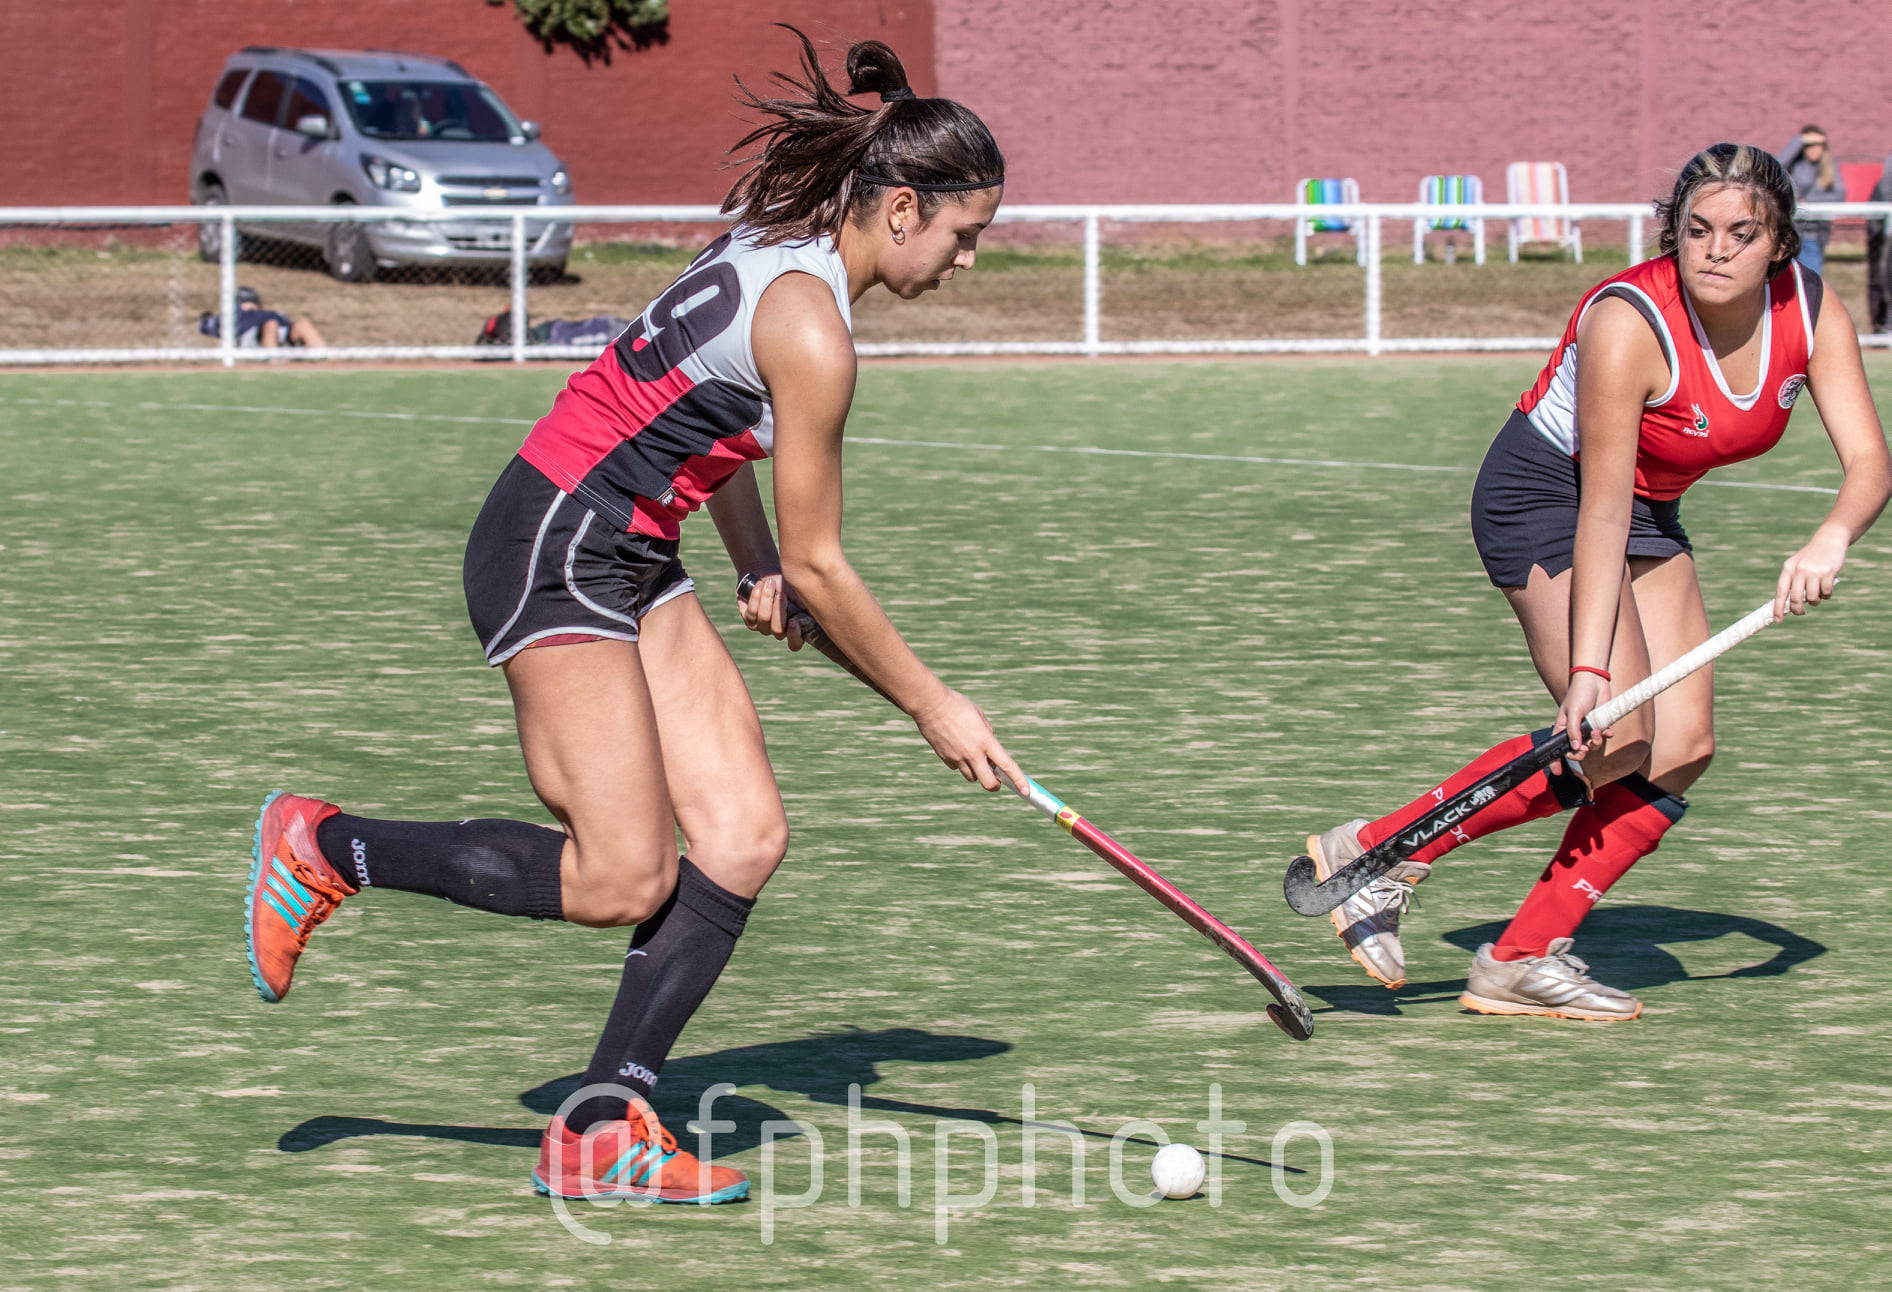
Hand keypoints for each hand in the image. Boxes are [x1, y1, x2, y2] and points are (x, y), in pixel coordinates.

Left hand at [736, 573, 805, 650]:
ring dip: (766, 599)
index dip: (794, 636)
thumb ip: (806, 604)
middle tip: (781, 594)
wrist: (766, 571)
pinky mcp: (749, 618)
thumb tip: (817, 612)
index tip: (793, 621)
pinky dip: (755, 597)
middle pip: (778, 630)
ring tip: (769, 583)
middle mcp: (777, 630)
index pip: (795, 643)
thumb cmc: (786, 582)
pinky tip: (759, 585)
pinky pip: (751, 613)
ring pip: (764, 620)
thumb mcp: (798, 591)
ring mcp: (762, 626)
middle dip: (779, 611)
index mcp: (794, 627)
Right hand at [911, 687, 1027, 793]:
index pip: (1007, 765)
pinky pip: (957, 768)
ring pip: (972, 777)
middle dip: (995, 784)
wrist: (930, 704)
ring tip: (974, 755)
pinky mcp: (945, 757)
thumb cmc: (957, 705)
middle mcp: (973, 753)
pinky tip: (958, 748)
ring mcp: (957, 757)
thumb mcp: (979, 716)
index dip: (1019, 780)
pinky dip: (961, 763)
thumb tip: (990, 746)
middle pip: (989, 783)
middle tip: (996, 778)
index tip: (1026, 791)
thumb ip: (988, 733)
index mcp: (986, 741)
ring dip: (977, 772)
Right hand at [1554, 671, 1611, 759]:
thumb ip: (1573, 731)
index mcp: (1562, 728)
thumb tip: (1576, 748)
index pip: (1556, 748)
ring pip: (1592, 745)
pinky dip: (1607, 735)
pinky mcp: (1600, 725)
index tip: (1558, 772)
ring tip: (1597, 731)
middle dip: (1581, 754)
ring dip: (1596, 742)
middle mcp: (1574, 731)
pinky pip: (1604, 737)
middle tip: (1586, 749)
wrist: (1595, 681)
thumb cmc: (1579, 694)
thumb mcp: (1573, 712)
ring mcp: (1587, 729)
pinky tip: (1608, 730)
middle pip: (1576, 751)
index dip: (1555, 761)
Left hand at [1775, 527, 1845, 618]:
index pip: (1780, 592)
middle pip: (1796, 599)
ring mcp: (1814, 571)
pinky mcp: (1828, 572)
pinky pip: (1826, 593)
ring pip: (1813, 598)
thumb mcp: (1797, 566)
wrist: (1829, 539)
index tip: (1776, 620)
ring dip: (1816, 601)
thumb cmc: (1811, 556)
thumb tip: (1791, 605)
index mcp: (1788, 569)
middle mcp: (1799, 570)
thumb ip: (1793, 582)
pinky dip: (1827, 595)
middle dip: (1798, 610)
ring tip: (1818, 595)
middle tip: (1801, 612)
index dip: (1778, 608)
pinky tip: (1827, 588)